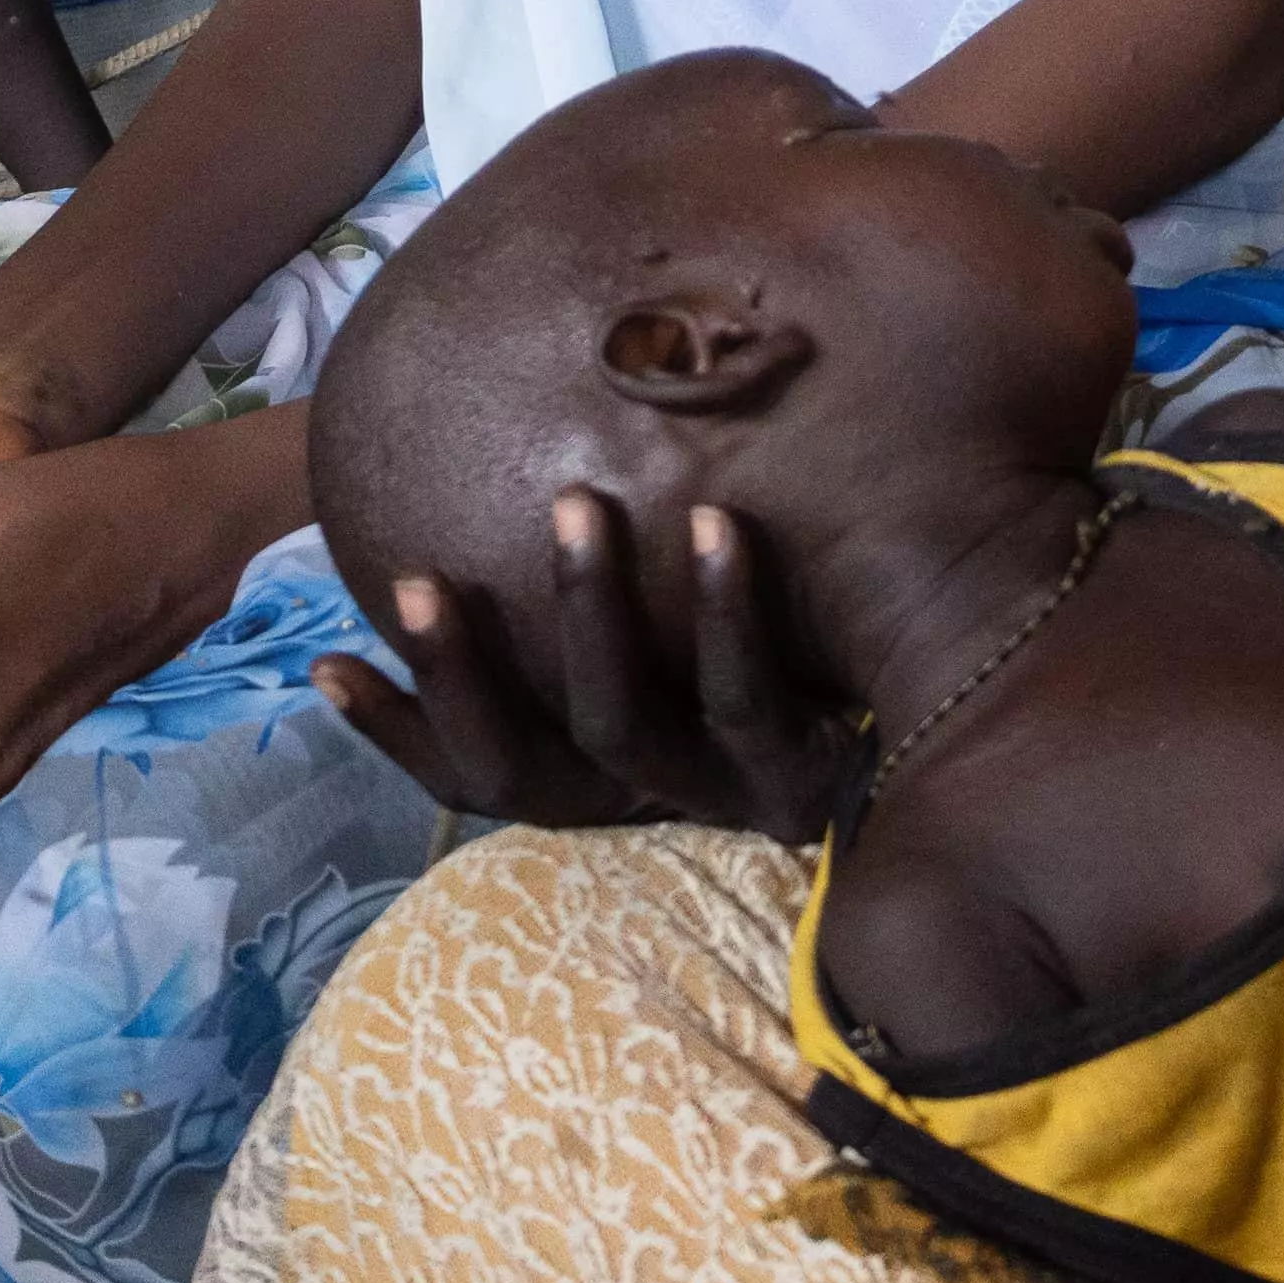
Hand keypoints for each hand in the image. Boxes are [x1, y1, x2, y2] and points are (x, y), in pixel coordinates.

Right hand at [307, 490, 854, 841]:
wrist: (957, 700)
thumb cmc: (793, 633)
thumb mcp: (680, 627)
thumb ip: (595, 589)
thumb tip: (501, 484)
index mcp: (604, 778)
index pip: (474, 777)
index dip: (399, 734)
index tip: (326, 661)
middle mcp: (648, 799)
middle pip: (524, 771)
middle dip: (463, 675)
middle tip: (422, 576)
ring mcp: (722, 795)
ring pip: (623, 728)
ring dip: (587, 615)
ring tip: (573, 506)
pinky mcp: (805, 775)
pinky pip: (749, 699)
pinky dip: (723, 614)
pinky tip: (715, 523)